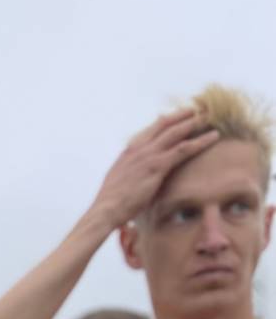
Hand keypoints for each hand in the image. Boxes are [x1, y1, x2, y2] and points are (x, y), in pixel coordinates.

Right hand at [88, 110, 218, 233]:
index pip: (152, 128)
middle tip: (200, 109)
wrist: (105, 210)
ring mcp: (149, 155)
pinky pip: (184, 149)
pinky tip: (214, 136)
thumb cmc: (110, 202)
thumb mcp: (118, 181)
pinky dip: (200, 141)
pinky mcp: (158, 166)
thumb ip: (129, 171)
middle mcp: (140, 147)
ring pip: (177, 132)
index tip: (180, 116)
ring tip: (210, 116)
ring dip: (195, 122)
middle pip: (165, 124)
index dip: (168, 120)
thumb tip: (135, 174)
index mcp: (130, 150)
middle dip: (183, 115)